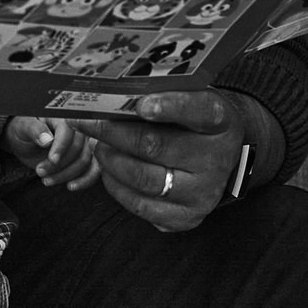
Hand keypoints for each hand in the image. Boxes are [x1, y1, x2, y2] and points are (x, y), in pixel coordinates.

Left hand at [3, 116, 100, 190]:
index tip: (52, 160)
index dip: (61, 147)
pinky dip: (84, 181)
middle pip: (78, 148)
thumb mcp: (23, 128)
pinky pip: (93, 170)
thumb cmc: (23, 131)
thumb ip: (34, 130)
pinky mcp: (85, 158)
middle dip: (59, 164)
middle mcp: (76, 130)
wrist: (24, 143)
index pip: (68, 131)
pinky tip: (70, 186)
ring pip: (85, 161)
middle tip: (40, 171)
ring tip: (46, 180)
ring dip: (67, 174)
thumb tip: (47, 140)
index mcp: (61, 118)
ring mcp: (82, 144)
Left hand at [73, 90, 248, 231]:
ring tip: (98, 146)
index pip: (200, 111)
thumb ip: (158, 92)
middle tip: (86, 122)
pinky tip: (108, 169)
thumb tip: (110, 90)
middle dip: (113, 133)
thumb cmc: (189, 120)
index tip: (140, 105)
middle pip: (156, 146)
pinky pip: (141, 205)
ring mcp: (203, 193)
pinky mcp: (187, 216)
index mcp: (220, 122)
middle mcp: (216, 159)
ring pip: (144, 178)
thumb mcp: (186, 97)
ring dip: (110, 160)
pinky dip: (116, 185)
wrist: (217, 157)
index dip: (170, 107)